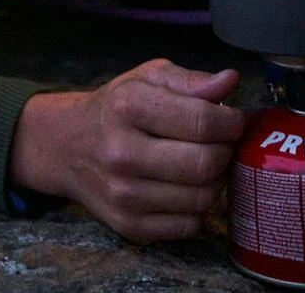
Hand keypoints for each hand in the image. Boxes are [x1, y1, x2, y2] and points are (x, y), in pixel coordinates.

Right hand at [9, 59, 245, 241]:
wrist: (69, 145)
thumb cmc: (118, 106)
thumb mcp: (149, 77)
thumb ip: (192, 80)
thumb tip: (231, 81)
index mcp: (130, 106)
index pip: (202, 121)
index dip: (231, 122)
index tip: (235, 120)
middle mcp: (123, 153)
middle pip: (205, 164)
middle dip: (227, 152)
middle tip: (224, 143)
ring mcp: (124, 195)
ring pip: (202, 198)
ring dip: (217, 181)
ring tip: (208, 163)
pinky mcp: (128, 226)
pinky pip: (188, 226)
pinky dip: (200, 208)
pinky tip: (190, 187)